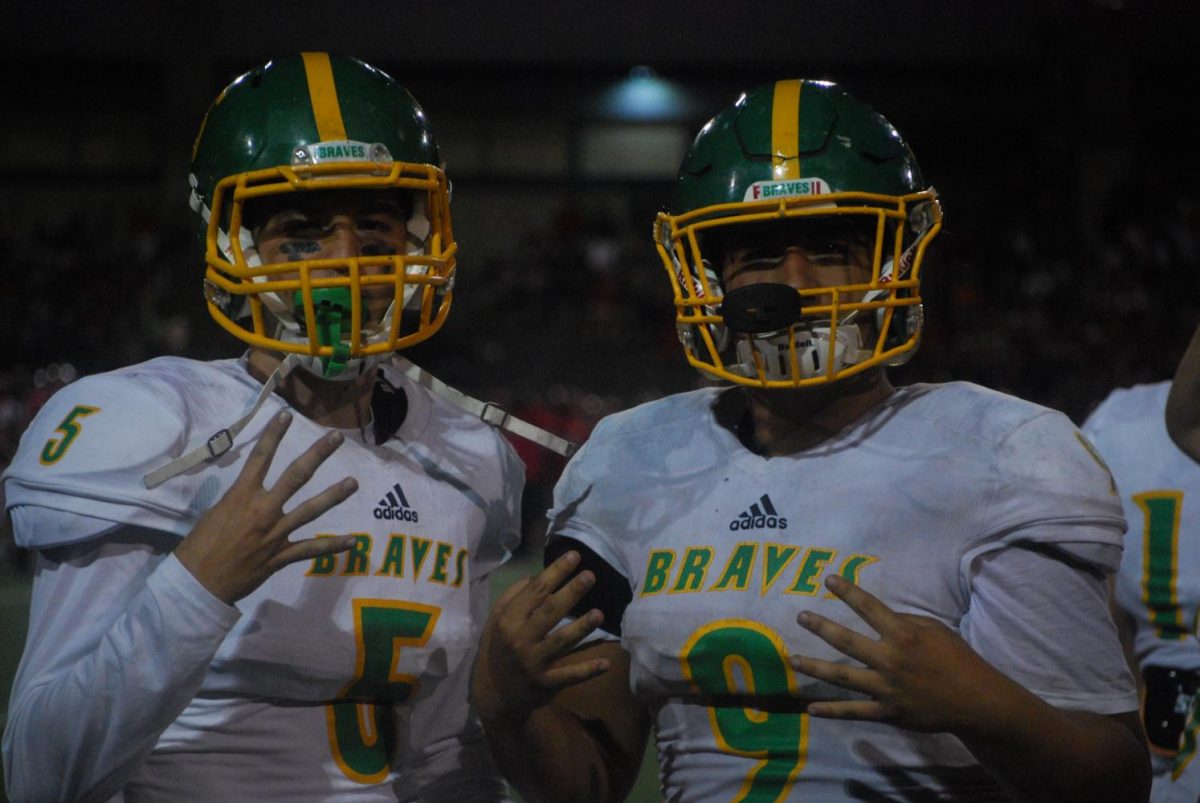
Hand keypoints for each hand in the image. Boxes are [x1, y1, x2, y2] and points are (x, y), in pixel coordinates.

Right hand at [174, 410, 357, 604]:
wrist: (197, 583)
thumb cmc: (199, 546)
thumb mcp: (215, 513)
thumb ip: (239, 500)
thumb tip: (250, 493)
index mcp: (241, 496)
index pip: (260, 457)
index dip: (274, 434)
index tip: (287, 415)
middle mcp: (263, 510)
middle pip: (296, 476)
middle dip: (318, 455)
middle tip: (337, 437)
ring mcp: (276, 534)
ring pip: (311, 510)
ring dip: (334, 495)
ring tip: (354, 482)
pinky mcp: (281, 556)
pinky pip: (312, 550)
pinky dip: (334, 546)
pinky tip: (354, 541)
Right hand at [472, 551, 610, 725]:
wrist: (492, 693)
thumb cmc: (498, 649)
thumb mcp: (496, 621)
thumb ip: (513, 597)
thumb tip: (536, 576)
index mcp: (509, 620)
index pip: (535, 592)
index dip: (555, 572)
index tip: (574, 556)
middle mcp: (520, 639)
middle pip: (549, 612)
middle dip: (571, 593)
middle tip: (590, 575)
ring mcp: (533, 663)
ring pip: (561, 642)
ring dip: (581, 628)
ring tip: (599, 614)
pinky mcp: (545, 683)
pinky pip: (569, 675)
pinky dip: (587, 671)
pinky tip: (606, 663)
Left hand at [789, 574, 1003, 734]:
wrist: (976, 701)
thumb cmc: (957, 659)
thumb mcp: (936, 629)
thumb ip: (906, 621)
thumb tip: (881, 617)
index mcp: (903, 635)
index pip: (869, 608)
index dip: (848, 592)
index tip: (828, 579)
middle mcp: (890, 660)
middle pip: (846, 641)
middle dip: (820, 627)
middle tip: (800, 617)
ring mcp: (886, 688)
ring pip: (842, 677)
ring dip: (815, 668)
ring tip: (793, 660)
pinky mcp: (887, 712)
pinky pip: (854, 712)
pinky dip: (832, 712)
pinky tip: (812, 709)